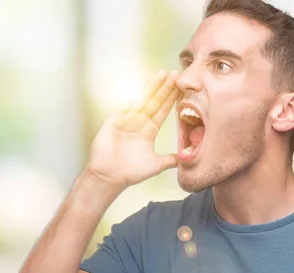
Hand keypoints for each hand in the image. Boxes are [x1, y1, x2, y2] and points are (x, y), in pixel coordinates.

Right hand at [85, 70, 180, 188]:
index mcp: (148, 131)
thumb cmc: (130, 172)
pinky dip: (133, 95)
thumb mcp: (155, 165)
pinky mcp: (114, 120)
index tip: (181, 87)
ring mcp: (126, 120)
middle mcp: (138, 123)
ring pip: (142, 100)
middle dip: (164, 88)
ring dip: (152, 87)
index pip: (162, 111)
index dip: (171, 99)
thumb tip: (183, 158)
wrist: (109, 177)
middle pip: (154, 101)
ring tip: (161, 74)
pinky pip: (125, 105)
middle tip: (175, 74)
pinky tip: (141, 84)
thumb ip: (169, 159)